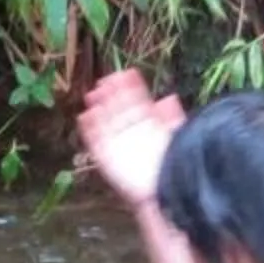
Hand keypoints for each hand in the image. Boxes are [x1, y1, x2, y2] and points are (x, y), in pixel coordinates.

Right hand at [78, 69, 184, 207]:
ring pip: (105, 122)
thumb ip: (171, 117)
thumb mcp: (177, 137)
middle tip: (106, 80)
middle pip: (118, 109)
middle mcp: (133, 135)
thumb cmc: (174, 165)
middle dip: (112, 94)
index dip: (131, 88)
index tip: (126, 74)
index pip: (137, 103)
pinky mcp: (107, 158)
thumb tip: (168, 98)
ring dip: (99, 107)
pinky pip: (95, 142)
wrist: (164, 189)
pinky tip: (86, 116)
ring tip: (94, 93)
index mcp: (149, 127)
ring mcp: (119, 145)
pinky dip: (90, 129)